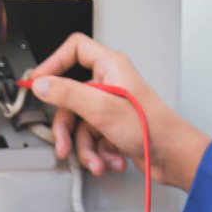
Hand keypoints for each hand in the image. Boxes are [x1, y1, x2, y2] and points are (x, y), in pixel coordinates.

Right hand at [30, 33, 210, 190]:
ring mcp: (110, 107)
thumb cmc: (151, 128)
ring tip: (96, 161)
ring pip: (79, 125)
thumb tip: (41, 84)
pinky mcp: (113, 127)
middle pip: (70, 99)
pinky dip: (98, 153)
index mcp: (110, 68)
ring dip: (85, 149)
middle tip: (64, 144)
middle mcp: (109, 84)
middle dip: (67, 128)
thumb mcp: (101, 108)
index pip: (75, 50)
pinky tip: (109, 161)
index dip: (54, 62)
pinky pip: (92, 138)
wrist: (172, 156)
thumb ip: (67, 94)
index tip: (39, 82)